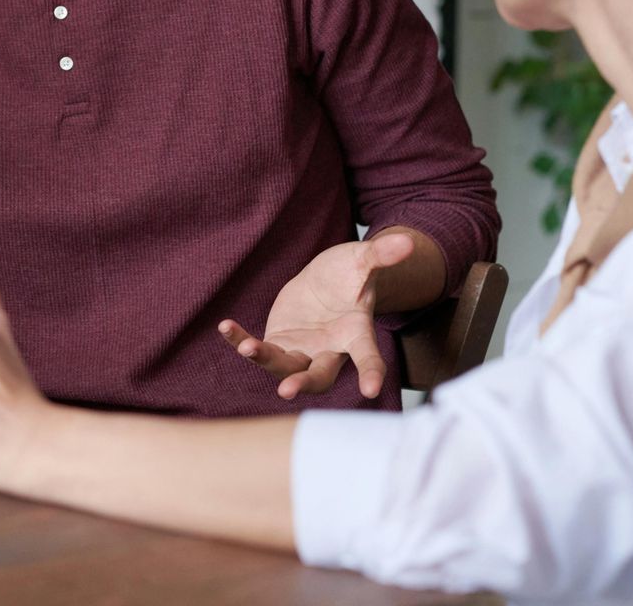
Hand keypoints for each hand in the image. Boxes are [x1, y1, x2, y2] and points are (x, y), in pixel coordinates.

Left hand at [216, 232, 415, 399]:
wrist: (327, 281)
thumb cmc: (350, 273)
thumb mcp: (362, 260)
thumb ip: (381, 254)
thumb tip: (407, 241)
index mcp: (355, 334)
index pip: (367, 356)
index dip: (370, 373)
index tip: (370, 391)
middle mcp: (329, 350)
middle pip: (319, 375)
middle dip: (303, 383)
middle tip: (286, 390)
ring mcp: (302, 351)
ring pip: (284, 366)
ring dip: (265, 360)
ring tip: (247, 347)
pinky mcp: (279, 344)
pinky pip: (258, 349)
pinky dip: (240, 340)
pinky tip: (225, 327)